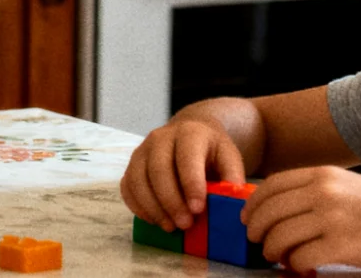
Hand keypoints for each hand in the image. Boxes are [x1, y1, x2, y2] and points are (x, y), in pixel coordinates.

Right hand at [119, 118, 246, 231]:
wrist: (190, 134)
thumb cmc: (211, 151)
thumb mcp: (229, 157)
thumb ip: (232, 176)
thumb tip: (233, 199)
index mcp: (189, 133)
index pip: (187, 157)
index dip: (191, 184)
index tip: (198, 209)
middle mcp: (161, 137)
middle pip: (158, 169)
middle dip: (171, 201)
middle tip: (185, 224)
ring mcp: (142, 150)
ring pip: (138, 179)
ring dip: (153, 207)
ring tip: (170, 227)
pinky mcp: (131, 165)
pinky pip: (127, 187)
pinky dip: (138, 206)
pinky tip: (154, 220)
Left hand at [242, 165, 360, 271]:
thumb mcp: (345, 184)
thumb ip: (315, 190)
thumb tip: (281, 206)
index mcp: (321, 175)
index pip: (271, 186)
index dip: (254, 204)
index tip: (248, 217)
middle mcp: (322, 192)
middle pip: (270, 211)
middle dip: (257, 229)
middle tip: (257, 241)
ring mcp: (332, 218)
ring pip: (280, 235)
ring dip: (272, 250)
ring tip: (276, 256)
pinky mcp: (342, 245)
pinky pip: (301, 257)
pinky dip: (294, 264)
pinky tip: (299, 266)